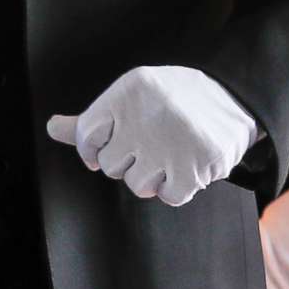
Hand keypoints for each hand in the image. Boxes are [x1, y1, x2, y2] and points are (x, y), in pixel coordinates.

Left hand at [46, 66, 258, 206]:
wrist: (235, 96)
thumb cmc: (174, 99)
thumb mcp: (133, 95)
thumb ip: (93, 119)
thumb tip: (53, 129)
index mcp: (128, 92)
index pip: (87, 135)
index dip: (94, 149)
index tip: (110, 147)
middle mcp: (146, 115)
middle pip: (110, 166)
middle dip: (129, 161)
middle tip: (153, 143)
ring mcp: (172, 142)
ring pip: (137, 185)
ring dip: (154, 176)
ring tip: (172, 153)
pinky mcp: (197, 166)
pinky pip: (169, 197)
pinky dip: (178, 187)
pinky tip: (188, 164)